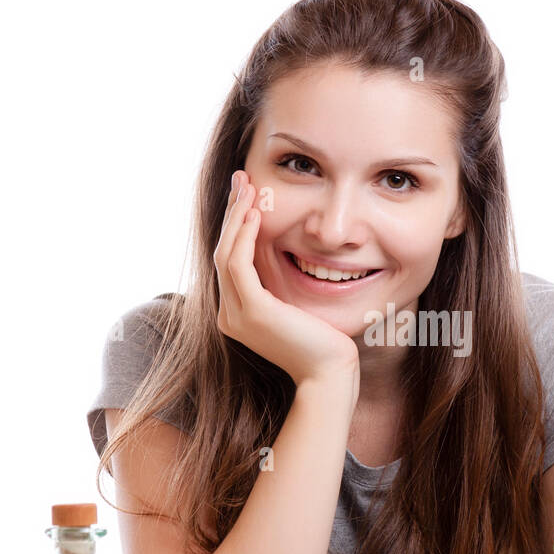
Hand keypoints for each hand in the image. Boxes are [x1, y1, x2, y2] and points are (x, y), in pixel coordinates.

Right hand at [213, 169, 360, 388]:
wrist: (330, 374)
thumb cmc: (323, 344)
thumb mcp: (296, 308)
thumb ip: (281, 287)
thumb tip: (283, 255)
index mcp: (237, 314)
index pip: (230, 261)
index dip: (235, 226)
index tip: (244, 196)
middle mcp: (229, 316)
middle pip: (223, 252)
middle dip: (231, 213)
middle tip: (240, 179)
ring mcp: (237, 315)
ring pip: (226, 254)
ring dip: (236, 217)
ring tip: (247, 188)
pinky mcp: (253, 311)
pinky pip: (239, 264)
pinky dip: (244, 237)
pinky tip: (254, 215)